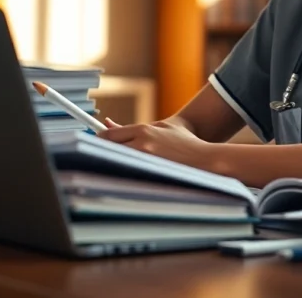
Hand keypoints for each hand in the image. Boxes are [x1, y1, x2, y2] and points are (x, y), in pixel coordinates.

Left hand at [99, 119, 213, 169]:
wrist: (206, 159)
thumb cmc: (186, 141)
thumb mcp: (162, 127)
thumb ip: (135, 126)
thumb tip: (107, 122)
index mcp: (144, 130)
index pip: (110, 135)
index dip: (99, 139)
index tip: (95, 143)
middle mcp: (143, 145)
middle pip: (108, 149)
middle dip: (100, 152)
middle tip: (97, 157)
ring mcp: (147, 162)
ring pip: (116, 163)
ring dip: (110, 165)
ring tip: (109, 168)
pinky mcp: (152, 176)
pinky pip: (129, 176)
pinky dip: (124, 176)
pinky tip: (124, 178)